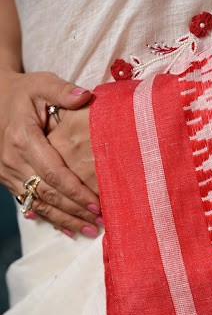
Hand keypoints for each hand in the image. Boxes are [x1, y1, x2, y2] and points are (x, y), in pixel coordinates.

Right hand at [0, 70, 100, 237]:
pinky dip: (50, 218)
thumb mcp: (40, 84)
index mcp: (23, 138)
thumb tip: (85, 96)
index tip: (96, 203)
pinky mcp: (7, 180)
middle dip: (75, 210)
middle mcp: (12, 159)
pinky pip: (30, 204)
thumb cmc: (23, 92)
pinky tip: (69, 230)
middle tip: (100, 222)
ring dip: (65, 220)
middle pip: (47, 193)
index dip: (75, 190)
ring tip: (90, 230)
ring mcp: (7, 172)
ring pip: (38, 203)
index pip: (53, 171)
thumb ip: (62, 90)